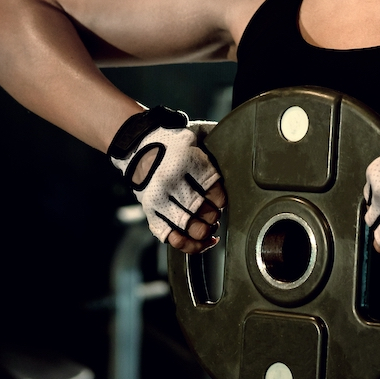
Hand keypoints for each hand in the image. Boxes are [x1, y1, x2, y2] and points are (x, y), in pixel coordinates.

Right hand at [109, 108, 225, 251]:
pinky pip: (171, 237)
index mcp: (184, 161)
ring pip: (187, 226)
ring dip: (203, 231)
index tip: (222, 200)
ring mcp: (159, 200)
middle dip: (213, 214)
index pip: (212, 186)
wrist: (138, 147)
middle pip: (201, 208)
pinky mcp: (151, 213)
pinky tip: (201, 241)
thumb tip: (240, 135)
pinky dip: (188, 245)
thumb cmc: (173, 143)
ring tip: (210, 227)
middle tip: (215, 212)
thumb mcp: (195, 134)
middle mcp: (171, 182)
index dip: (221, 198)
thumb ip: (215, 137)